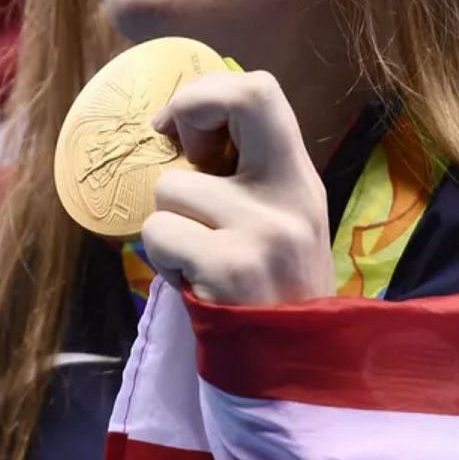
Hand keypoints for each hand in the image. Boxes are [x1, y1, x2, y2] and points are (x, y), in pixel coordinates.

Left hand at [139, 70, 331, 305]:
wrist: (288, 370)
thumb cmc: (265, 288)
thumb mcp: (276, 221)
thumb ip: (245, 174)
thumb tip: (182, 120)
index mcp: (300, 180)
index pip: (261, 90)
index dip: (208, 94)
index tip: (180, 133)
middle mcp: (291, 197)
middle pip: (240, 98)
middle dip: (188, 111)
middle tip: (182, 160)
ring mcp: (264, 231)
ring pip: (170, 186)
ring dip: (168, 223)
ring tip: (199, 257)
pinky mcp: (230, 267)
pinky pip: (158, 231)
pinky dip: (162, 257)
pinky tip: (194, 281)